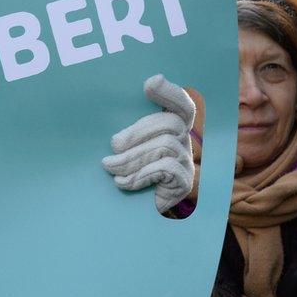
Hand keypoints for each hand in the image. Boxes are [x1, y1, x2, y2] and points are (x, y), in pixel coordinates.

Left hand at [101, 74, 194, 212]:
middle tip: (112, 147)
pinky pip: (165, 168)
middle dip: (136, 133)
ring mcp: (187, 161)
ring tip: (109, 167)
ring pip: (163, 146)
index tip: (151, 82)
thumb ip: (126, 133)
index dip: (170, 92)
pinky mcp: (184, 181)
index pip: (181, 104)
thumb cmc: (129, 171)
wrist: (139, 214)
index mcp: (171, 127)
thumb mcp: (126, 148)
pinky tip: (122, 183)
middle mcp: (184, 141)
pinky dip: (140, 175)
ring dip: (130, 158)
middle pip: (169, 124)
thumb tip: (110, 124)